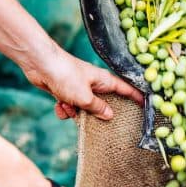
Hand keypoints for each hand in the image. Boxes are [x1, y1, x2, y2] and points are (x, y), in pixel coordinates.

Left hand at [21, 47, 142, 120]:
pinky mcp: (66, 91)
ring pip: (85, 108)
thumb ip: (98, 108)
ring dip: (76, 112)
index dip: (137, 98)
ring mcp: (80, 88)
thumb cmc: (66, 75)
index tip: (146, 107)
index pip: (127, 90)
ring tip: (68, 107)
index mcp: (105, 81)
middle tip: (97, 123)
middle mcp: (95, 84)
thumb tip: (110, 115)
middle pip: (104, 103)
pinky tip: (58, 105)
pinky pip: (70, 106)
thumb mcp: (84, 97)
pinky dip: (64, 108)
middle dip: (97, 113)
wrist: (40, 64)